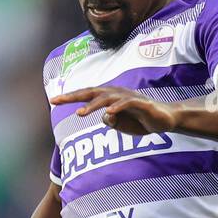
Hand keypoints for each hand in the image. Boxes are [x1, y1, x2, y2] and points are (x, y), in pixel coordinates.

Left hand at [50, 86, 179, 136]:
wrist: (164, 119)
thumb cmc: (139, 120)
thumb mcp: (120, 124)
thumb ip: (109, 122)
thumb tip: (103, 118)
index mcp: (108, 97)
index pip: (86, 95)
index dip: (70, 97)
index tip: (52, 101)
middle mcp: (116, 93)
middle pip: (91, 92)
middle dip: (73, 96)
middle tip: (56, 101)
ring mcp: (128, 97)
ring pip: (107, 98)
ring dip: (93, 105)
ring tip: (80, 113)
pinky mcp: (141, 103)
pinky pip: (127, 104)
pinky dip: (117, 108)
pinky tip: (108, 113)